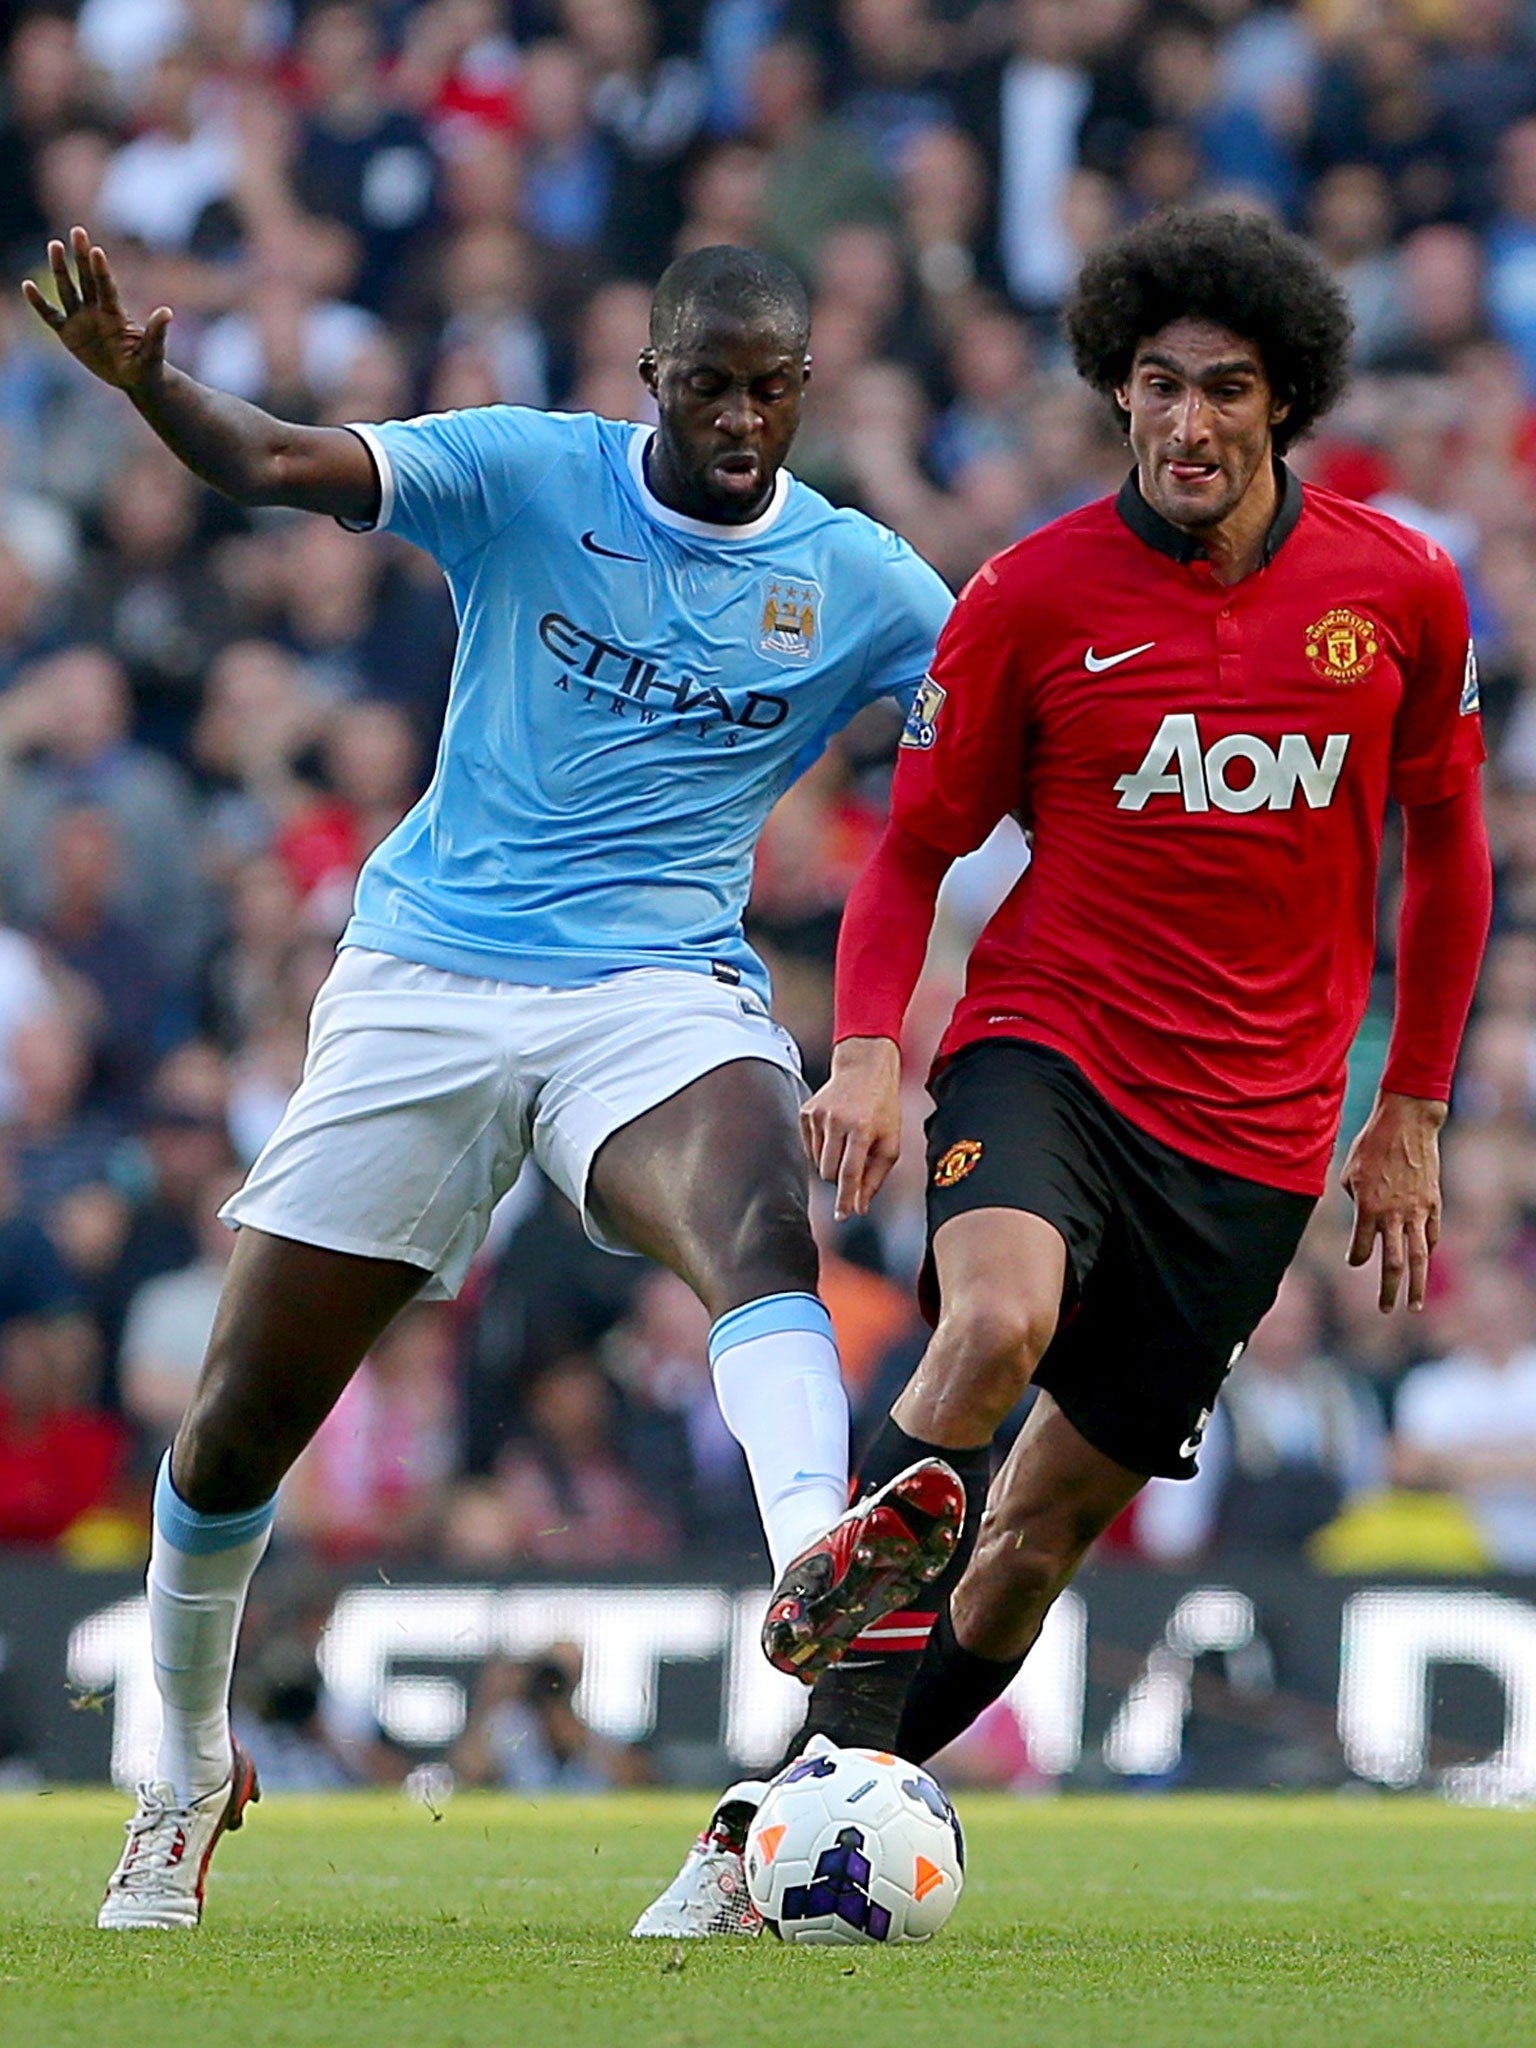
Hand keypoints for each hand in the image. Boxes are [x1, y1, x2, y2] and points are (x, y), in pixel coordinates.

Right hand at [21, 226, 171, 393]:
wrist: (135, 379)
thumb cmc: (148, 365)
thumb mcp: (153, 352)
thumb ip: (157, 333)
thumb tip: (167, 312)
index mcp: (116, 314)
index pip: (107, 287)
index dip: (101, 270)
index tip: (96, 250)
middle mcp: (97, 310)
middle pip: (87, 279)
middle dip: (81, 256)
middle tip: (78, 230)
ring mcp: (82, 319)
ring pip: (68, 290)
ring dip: (60, 269)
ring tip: (55, 244)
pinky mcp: (69, 333)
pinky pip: (50, 315)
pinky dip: (39, 303)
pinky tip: (27, 286)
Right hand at [800, 1036, 901, 1220]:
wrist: (863, 1069)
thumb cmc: (882, 1109)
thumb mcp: (890, 1141)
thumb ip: (876, 1177)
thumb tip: (860, 1208)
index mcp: (862, 1129)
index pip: (850, 1173)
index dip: (846, 1198)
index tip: (842, 1216)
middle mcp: (837, 1121)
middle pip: (829, 1172)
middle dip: (839, 1178)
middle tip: (853, 1164)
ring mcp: (818, 1115)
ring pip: (816, 1162)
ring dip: (831, 1162)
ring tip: (847, 1142)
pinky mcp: (806, 1112)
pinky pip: (808, 1147)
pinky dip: (821, 1149)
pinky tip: (835, 1132)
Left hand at [1341, 1090, 1447, 1312]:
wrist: (1407, 1124)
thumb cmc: (1371, 1146)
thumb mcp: (1350, 1173)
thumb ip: (1355, 1201)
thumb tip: (1363, 1218)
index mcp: (1368, 1209)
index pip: (1362, 1248)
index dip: (1357, 1258)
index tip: (1355, 1262)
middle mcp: (1393, 1215)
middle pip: (1392, 1263)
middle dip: (1387, 1290)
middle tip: (1384, 1310)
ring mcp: (1417, 1212)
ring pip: (1418, 1257)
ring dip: (1416, 1285)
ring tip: (1414, 1306)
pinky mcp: (1434, 1204)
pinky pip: (1432, 1235)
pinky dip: (1427, 1250)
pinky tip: (1424, 1261)